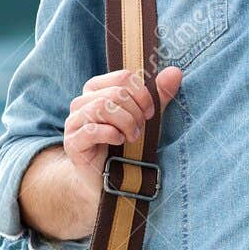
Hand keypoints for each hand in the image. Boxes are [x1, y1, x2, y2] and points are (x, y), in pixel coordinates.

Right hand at [63, 65, 182, 180]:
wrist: (105, 178)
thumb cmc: (124, 144)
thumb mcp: (145, 117)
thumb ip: (158, 95)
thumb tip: (176, 72)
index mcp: (97, 89)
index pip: (123, 77)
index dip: (142, 94)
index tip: (150, 113)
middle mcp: (82, 101)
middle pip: (115, 93)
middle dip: (135, 112)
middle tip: (141, 129)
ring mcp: (74, 121)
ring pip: (102, 107)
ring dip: (125, 123)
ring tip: (132, 137)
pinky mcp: (72, 142)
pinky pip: (92, 129)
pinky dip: (112, 135)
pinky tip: (119, 142)